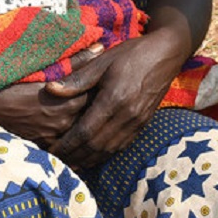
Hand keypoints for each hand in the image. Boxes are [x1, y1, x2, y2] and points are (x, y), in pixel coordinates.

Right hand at [0, 44, 102, 147]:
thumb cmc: (13, 79)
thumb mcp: (45, 67)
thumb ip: (76, 60)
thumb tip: (100, 47)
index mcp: (65, 102)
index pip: (95, 98)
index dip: (104, 90)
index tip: (109, 83)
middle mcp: (62, 122)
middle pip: (89, 117)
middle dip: (98, 109)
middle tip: (106, 99)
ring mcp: (51, 136)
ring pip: (77, 132)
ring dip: (84, 124)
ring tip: (93, 115)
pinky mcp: (41, 144)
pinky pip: (63, 144)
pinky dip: (71, 137)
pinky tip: (76, 132)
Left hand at [45, 33, 179, 169]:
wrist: (167, 53)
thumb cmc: (132, 53)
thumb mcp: (102, 60)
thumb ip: (77, 79)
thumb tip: (50, 89)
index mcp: (113, 99)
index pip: (85, 131)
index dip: (67, 145)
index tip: (51, 150)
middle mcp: (126, 115)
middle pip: (95, 146)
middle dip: (75, 156)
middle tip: (57, 162)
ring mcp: (137, 122)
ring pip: (109, 150)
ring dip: (89, 159)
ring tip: (72, 164)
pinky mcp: (144, 123)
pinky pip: (122, 145)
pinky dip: (105, 154)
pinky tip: (94, 156)